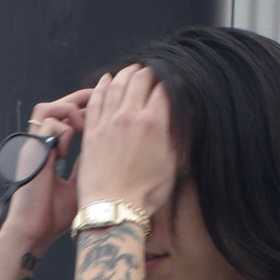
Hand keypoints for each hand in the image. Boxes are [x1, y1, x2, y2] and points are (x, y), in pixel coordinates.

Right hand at [0, 87, 92, 253]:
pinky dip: (63, 133)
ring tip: (83, 130)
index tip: (104, 109)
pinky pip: (48, 124)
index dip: (83, 108)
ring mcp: (33, 146)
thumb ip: (88, 163)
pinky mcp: (31, 150)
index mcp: (49, 151)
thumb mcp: (79, 184)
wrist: (33, 231)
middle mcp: (40, 145)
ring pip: (49, 108)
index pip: (65, 118)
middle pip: (57, 105)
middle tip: (99, 101)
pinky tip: (67, 153)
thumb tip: (105, 148)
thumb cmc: (52, 216)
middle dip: (79, 99)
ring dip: (69, 113)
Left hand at [77, 65, 176, 216]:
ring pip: (117, 85)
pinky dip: (102, 86)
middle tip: (153, 73)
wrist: (113, 209)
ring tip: (133, 70)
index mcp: (154, 124)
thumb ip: (178, 135)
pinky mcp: (92, 131)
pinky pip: (96, 100)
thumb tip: (188, 113)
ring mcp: (108, 122)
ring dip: (126, 73)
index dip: (170, 82)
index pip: (164, 90)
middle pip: (140, 80)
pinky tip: (107, 80)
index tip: (173, 82)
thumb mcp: (172, 165)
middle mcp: (130, 117)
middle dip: (149, 73)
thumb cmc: (146, 194)